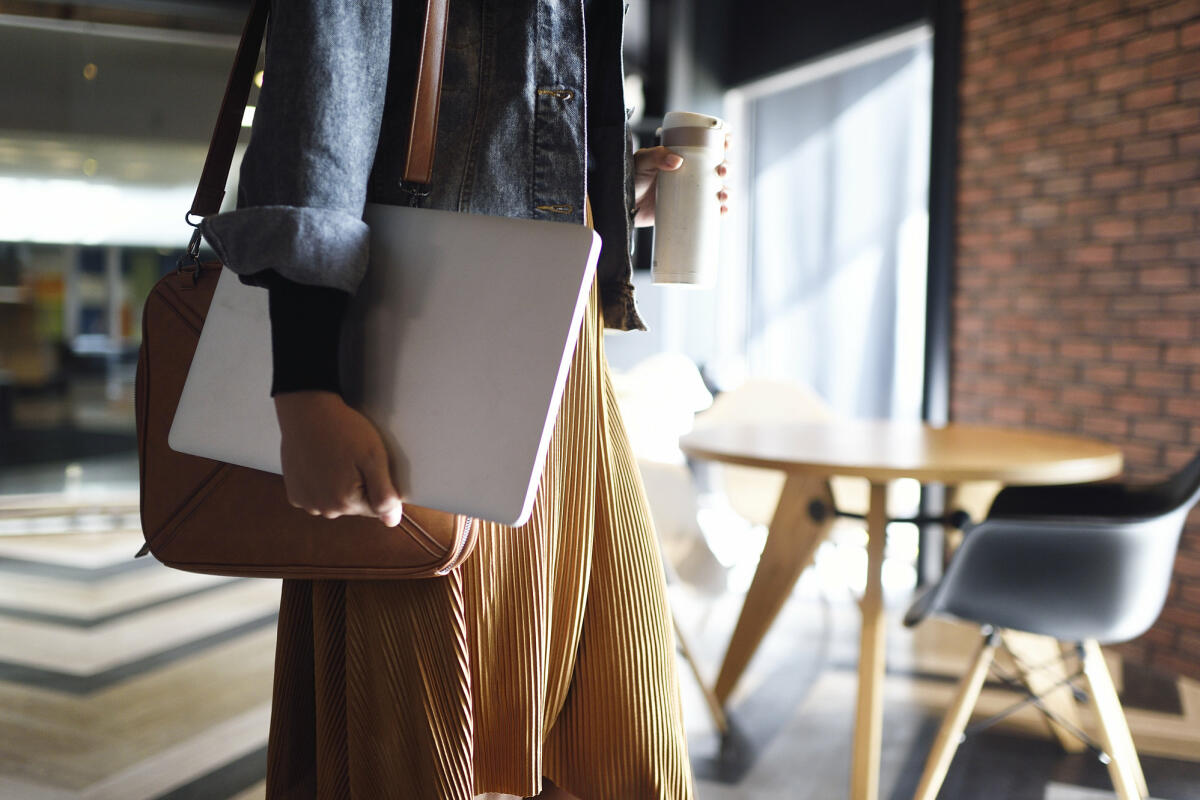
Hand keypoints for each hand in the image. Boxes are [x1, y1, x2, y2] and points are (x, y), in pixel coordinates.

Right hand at [273, 390, 404, 525]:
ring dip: (339, 485)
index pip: (376, 507)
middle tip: (352, 458)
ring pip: (335, 502)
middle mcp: (324, 509)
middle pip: (355, 505)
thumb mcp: (374, 457)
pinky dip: (321, 483)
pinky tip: (321, 463)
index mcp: (346, 502)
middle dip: (359, 485)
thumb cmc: (343, 430)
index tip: (368, 464)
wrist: (306, 411)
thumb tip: (392, 521)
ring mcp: (306, 502)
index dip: (378, 484)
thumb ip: (384, 494)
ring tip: (336, 458)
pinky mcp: (295, 494)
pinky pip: (317, 496)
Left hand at [632, 133, 730, 228]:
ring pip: (718, 189)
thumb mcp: (642, 162)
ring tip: (723, 195)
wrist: (623, 206)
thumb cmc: (631, 178)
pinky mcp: (688, 210)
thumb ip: (656, 157)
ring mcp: (690, 191)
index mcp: (683, 154)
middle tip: (722, 171)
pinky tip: (723, 212)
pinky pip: (710, 211)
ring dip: (727, 191)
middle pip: (717, 167)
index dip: (723, 140)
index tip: (727, 142)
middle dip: (726, 168)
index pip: (708, 143)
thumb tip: (677, 161)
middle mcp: (690, 172)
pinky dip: (720, 211)